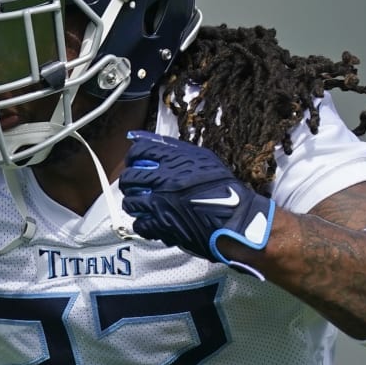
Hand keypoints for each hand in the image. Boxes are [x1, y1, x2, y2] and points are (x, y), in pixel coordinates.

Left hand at [119, 131, 274, 277]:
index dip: (132, 158)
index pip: (139, 152)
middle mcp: (165, 179)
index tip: (133, 163)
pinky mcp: (162, 225)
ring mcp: (161, 202)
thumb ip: (173, 148)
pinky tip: (150, 221)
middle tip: (134, 187)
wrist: (236, 218)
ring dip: (134, 204)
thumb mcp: (202, 158)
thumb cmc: (224, 189)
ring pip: (130, 202)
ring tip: (141, 205)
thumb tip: (145, 139)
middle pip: (129, 178)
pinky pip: (139, 223)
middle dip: (129, 183)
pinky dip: (143, 223)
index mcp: (174, 160)